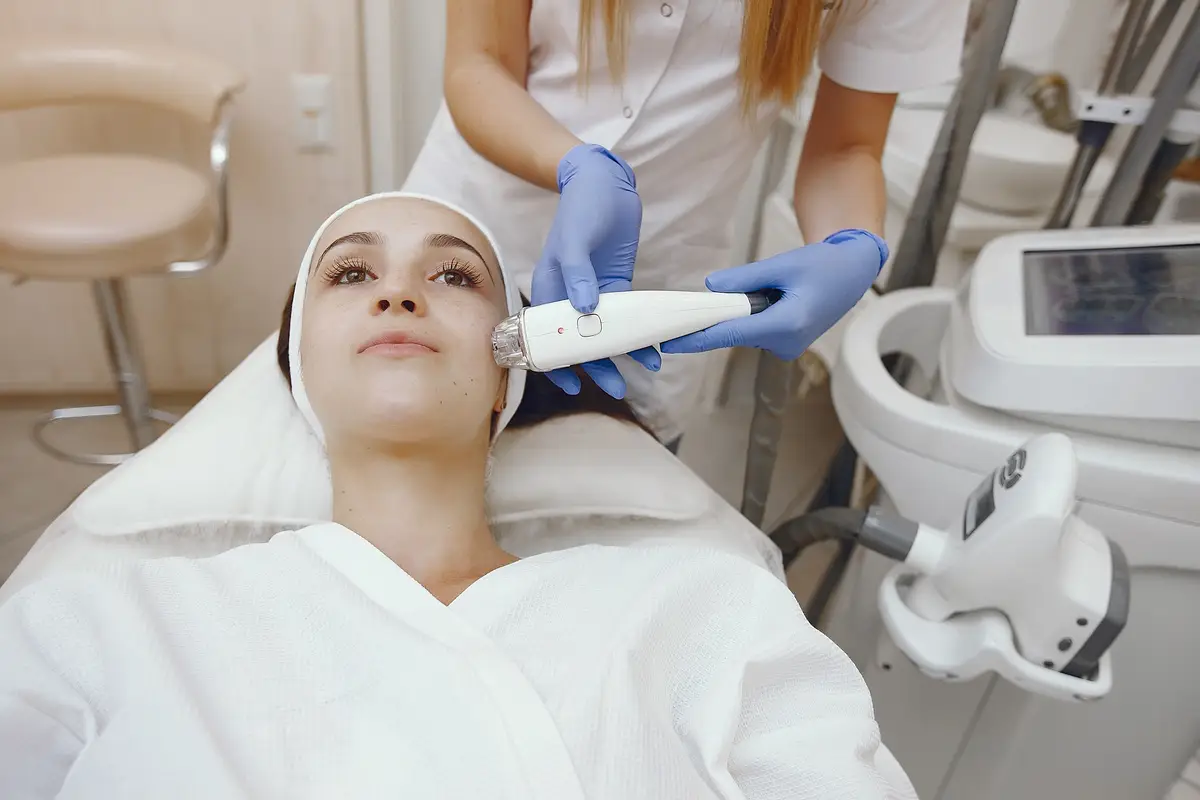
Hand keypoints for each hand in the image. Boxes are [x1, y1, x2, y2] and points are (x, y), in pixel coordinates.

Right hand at [531, 143, 660, 398]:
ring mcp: (594, 292)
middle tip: (617, 388)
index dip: (558, 362)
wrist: (605, 182)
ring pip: (605, 332)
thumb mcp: (575, 239)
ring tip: (645, 370)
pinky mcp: (616, 285)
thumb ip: (577, 273)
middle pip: (581, 340)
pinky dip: (638, 331)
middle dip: (597, 366)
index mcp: (549, 287)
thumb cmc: (582, 207)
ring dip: (623, 353)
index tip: (570, 385)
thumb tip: (585, 308)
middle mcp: (569, 295)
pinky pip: (626, 315)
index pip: (548, 335)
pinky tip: (654, 346)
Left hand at [661, 229, 887, 360]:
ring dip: (744, 309)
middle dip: (725, 312)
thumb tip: (710, 287)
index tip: (670, 343)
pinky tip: (777, 295)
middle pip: (736, 331)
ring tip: (776, 285)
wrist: (853, 271)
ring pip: (745, 328)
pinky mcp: (785, 343)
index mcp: (786, 324)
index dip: (697, 338)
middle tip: (733, 288)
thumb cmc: (823, 264)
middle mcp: (785, 343)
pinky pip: (755, 328)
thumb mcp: (782, 264)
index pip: (730, 334)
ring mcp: (786, 346)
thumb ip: (744, 279)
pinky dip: (753, 312)